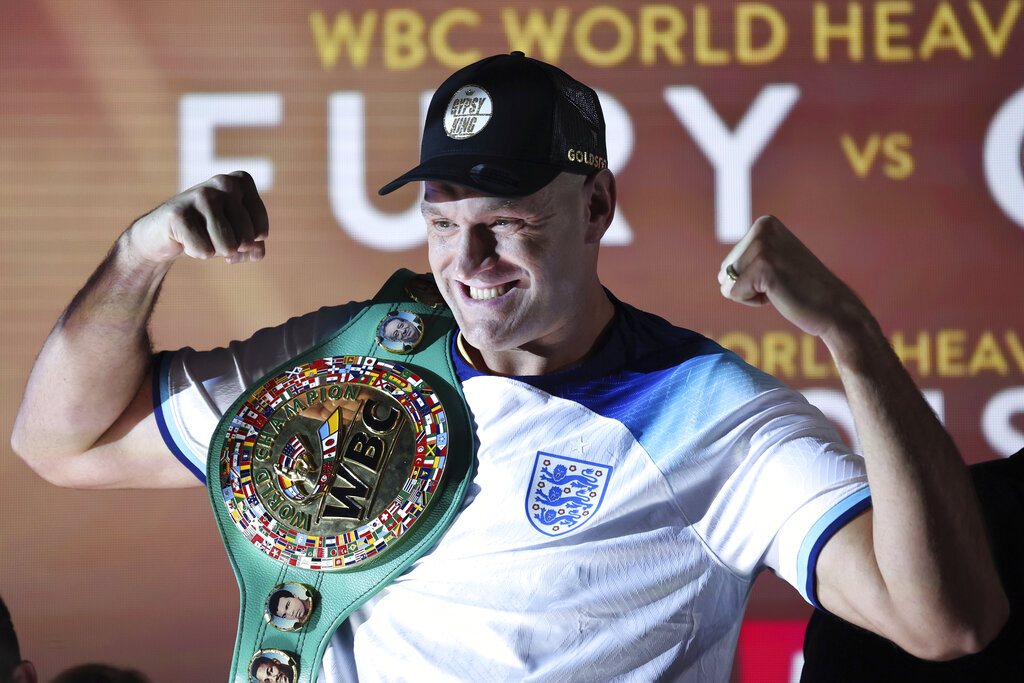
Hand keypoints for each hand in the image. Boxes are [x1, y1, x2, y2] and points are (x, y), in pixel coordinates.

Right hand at [126, 171, 268, 264]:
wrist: (163, 233)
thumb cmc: (207, 232)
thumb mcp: (238, 237)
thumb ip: (255, 246)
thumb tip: (254, 251)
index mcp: (241, 182)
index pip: (261, 231)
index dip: (248, 244)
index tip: (231, 232)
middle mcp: (224, 182)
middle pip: (245, 240)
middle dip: (230, 249)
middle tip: (213, 236)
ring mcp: (200, 195)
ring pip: (227, 246)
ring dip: (214, 251)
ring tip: (200, 236)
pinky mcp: (178, 213)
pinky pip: (204, 251)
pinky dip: (196, 252)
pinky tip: (184, 239)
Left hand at [718, 215, 868, 339]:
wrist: (835, 308)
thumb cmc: (801, 290)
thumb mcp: (775, 262)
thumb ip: (749, 259)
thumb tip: (720, 273)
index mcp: (765, 223)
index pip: (729, 261)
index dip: (750, 278)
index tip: (779, 276)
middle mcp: (763, 228)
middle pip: (725, 270)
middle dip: (747, 285)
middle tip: (780, 284)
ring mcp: (763, 246)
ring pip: (726, 281)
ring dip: (749, 293)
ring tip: (780, 288)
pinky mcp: (762, 266)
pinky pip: (732, 293)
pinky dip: (752, 301)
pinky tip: (778, 294)